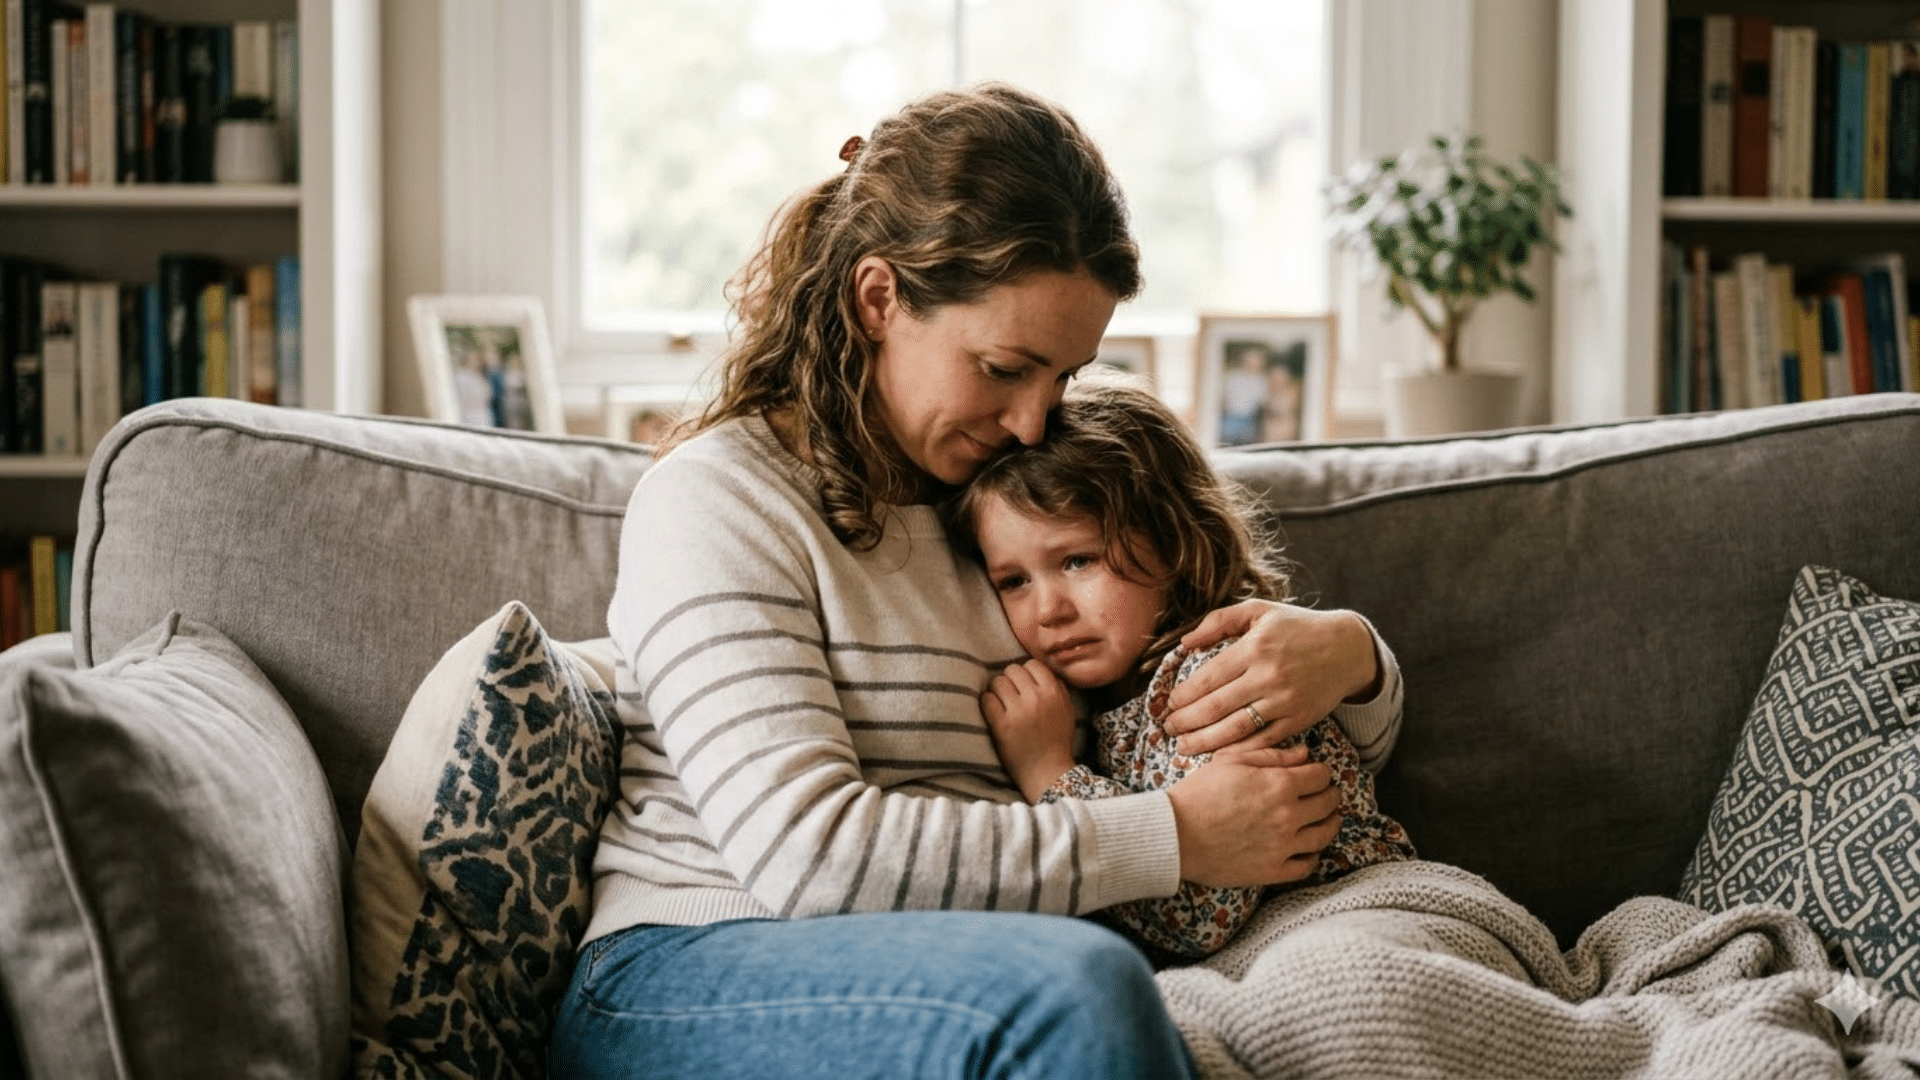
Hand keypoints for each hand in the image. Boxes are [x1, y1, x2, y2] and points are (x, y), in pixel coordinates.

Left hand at [981, 659, 1079, 802]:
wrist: (1048, 773)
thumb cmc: (1057, 741)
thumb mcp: (1067, 710)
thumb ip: (1057, 687)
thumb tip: (1038, 668)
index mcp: (1053, 693)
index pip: (1031, 664)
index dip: (1025, 674)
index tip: (1023, 687)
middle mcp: (1036, 699)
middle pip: (1012, 670)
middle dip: (1010, 681)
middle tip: (1011, 696)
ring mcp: (1018, 712)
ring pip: (997, 682)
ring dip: (997, 692)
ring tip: (1002, 705)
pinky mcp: (1001, 726)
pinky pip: (986, 699)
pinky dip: (987, 704)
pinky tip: (994, 713)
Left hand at [1161, 601, 1379, 755]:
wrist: (1348, 648)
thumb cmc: (1297, 627)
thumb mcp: (1259, 610)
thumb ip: (1219, 621)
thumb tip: (1185, 643)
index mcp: (1254, 648)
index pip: (1208, 678)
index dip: (1184, 696)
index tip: (1169, 704)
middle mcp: (1268, 676)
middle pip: (1216, 707)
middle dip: (1186, 722)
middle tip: (1168, 729)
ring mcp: (1284, 701)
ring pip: (1236, 728)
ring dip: (1205, 741)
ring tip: (1184, 747)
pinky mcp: (1299, 720)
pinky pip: (1264, 741)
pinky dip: (1240, 751)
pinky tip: (1220, 756)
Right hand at [1165, 743, 1342, 886]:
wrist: (1176, 834)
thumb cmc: (1199, 793)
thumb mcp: (1232, 761)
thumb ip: (1272, 756)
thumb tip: (1305, 754)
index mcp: (1281, 784)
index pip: (1321, 776)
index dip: (1321, 773)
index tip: (1317, 775)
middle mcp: (1289, 815)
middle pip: (1328, 804)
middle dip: (1330, 796)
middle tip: (1327, 795)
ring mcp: (1283, 846)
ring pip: (1324, 835)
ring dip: (1331, 824)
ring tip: (1329, 820)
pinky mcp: (1272, 870)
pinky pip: (1306, 866)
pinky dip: (1314, 857)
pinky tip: (1311, 850)